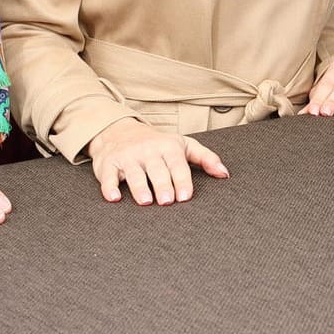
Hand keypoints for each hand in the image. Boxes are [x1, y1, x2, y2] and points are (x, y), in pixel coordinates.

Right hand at [84, 117, 228, 205]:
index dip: (182, 180)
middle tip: (167, 202)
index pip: (177, 165)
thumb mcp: (183, 145)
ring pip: (134, 173)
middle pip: (157, 170)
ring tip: (146, 202)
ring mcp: (127, 157)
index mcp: (168, 146)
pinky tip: (114, 198)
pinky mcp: (108, 164)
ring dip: (139, 187)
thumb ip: (206, 158)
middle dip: (163, 185)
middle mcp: (148, 151)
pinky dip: (109, 187)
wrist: (118, 131)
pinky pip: (108, 176)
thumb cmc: (157, 143)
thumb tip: (225, 174)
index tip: (185, 197)